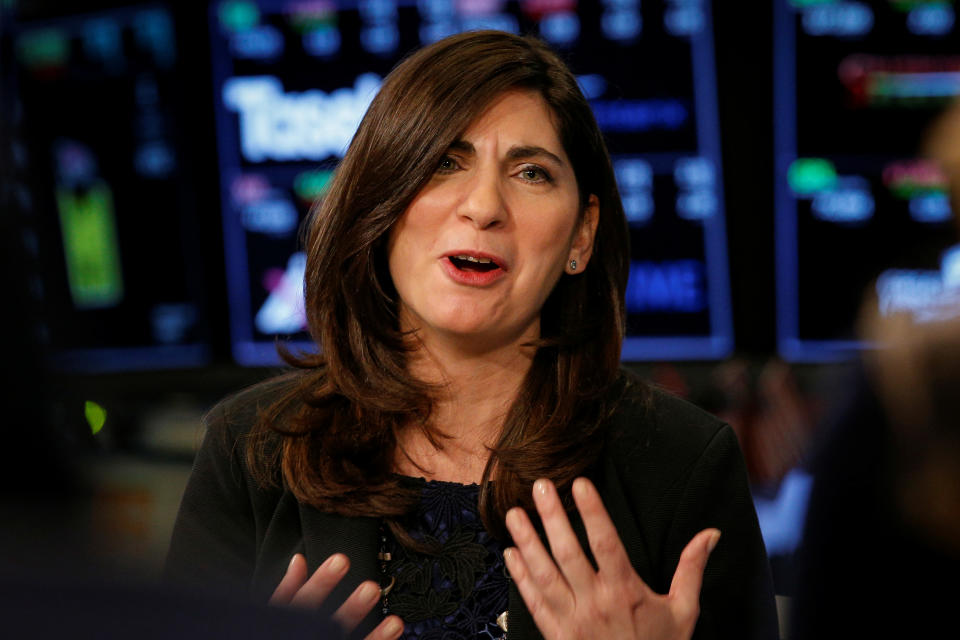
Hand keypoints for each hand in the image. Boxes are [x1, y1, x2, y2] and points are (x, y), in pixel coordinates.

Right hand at [271, 553, 403, 639]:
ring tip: (396, 622)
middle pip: (330, 626)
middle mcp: (308, 636)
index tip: (342, 559)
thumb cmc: (281, 631)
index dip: (323, 581)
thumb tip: (298, 559)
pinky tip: (396, 631)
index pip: (304, 600)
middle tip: (371, 589)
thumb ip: (288, 589)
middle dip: (352, 609)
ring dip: (375, 637)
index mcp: (290, 622)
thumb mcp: (275, 613)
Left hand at [504, 477, 719, 639]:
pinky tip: (510, 553)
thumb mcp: (683, 611)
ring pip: (544, 574)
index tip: (580, 484)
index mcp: (625, 592)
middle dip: (552, 517)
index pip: (606, 543)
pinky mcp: (556, 635)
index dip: (592, 512)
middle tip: (540, 485)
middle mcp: (595, 603)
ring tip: (514, 514)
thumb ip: (691, 569)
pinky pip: (534, 602)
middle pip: (569, 553)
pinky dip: (520, 577)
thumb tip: (711, 534)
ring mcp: (572, 620)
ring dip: (527, 542)